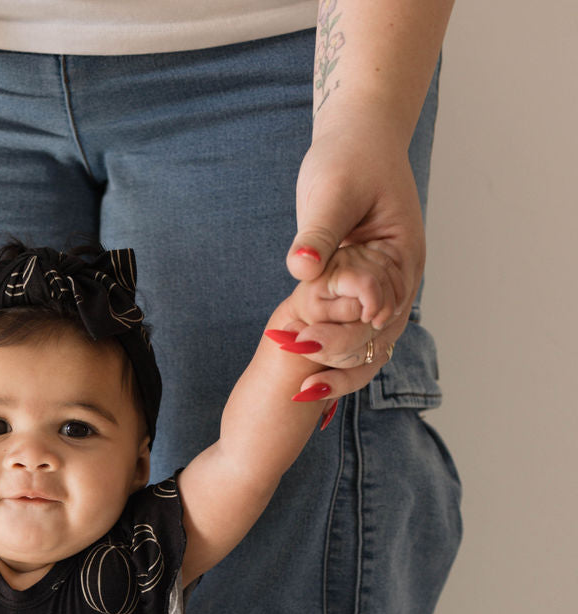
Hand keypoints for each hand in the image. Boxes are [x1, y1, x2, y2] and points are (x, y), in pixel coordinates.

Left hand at [282, 121, 425, 391]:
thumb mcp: (331, 193)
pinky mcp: (365, 291)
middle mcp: (400, 281)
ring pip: (370, 348)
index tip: (302, 344)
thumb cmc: (348, 157)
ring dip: (338, 369)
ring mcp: (385, 289)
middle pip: (375, 340)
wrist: (358, 138)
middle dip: (336, 359)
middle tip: (296, 374)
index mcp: (402, 258)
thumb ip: (318, 234)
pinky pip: (357, 337)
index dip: (341, 334)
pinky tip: (309, 380)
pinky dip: (336, 358)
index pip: (377, 314)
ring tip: (303, 391)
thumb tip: (301, 267)